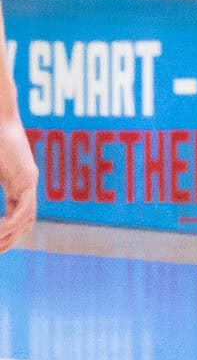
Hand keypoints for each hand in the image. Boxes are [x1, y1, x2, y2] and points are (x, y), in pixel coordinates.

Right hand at [0, 111, 37, 253]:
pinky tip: (0, 228)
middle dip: (10, 241)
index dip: (7, 235)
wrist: (1, 118)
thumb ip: (0, 185)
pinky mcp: (28, 176)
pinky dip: (13, 221)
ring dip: (10, 235)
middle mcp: (27, 186)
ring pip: (26, 219)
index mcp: (16, 186)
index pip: (17, 218)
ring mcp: (29, 181)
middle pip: (25, 223)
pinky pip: (24, 207)